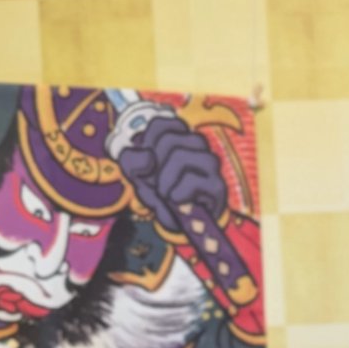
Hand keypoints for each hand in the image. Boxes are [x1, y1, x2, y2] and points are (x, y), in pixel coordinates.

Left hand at [116, 114, 227, 231]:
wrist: (181, 223)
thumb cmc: (162, 192)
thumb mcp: (138, 175)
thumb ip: (131, 160)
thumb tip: (147, 158)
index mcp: (179, 135)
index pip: (160, 124)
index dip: (146, 145)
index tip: (148, 164)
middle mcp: (199, 145)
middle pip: (168, 140)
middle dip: (155, 167)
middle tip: (158, 184)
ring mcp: (211, 164)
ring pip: (180, 156)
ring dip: (165, 181)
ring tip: (167, 194)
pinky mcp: (217, 185)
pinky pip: (190, 181)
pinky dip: (176, 195)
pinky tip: (178, 202)